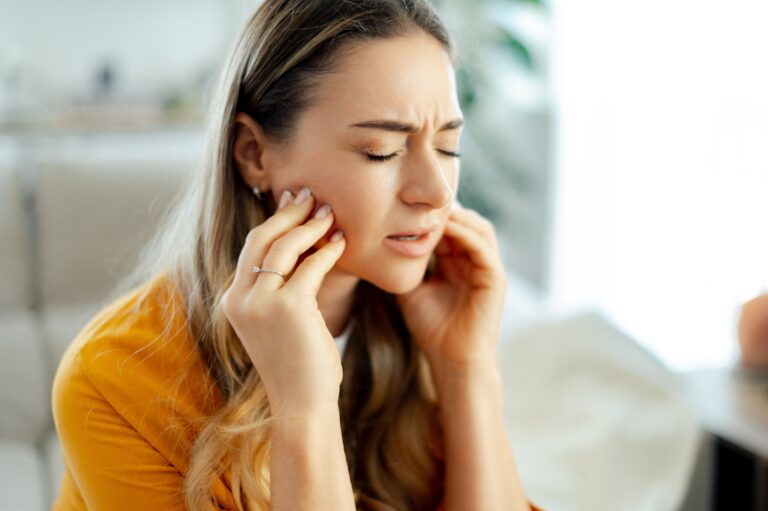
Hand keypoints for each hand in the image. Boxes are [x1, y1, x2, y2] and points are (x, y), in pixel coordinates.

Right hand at [220, 187, 346, 414]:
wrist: (302, 404)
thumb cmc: (297, 364)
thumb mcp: (279, 321)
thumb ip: (280, 287)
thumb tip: (303, 245)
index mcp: (233, 300)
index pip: (252, 249)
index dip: (274, 221)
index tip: (293, 203)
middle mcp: (239, 298)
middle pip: (261, 239)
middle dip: (288, 212)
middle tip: (311, 196)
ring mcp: (261, 302)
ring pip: (284, 247)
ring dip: (310, 226)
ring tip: (330, 214)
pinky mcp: (288, 307)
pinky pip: (311, 267)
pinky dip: (328, 251)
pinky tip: (342, 243)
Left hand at [396, 202, 505, 377]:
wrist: (451, 360)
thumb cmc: (432, 329)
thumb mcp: (412, 290)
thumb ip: (407, 267)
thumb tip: (384, 244)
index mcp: (458, 263)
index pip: (450, 229)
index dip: (433, 215)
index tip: (409, 202)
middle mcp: (475, 262)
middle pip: (467, 222)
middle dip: (447, 210)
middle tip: (423, 200)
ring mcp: (487, 269)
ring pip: (479, 228)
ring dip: (459, 217)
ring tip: (435, 211)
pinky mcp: (495, 278)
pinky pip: (482, 247)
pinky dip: (466, 234)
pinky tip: (447, 228)